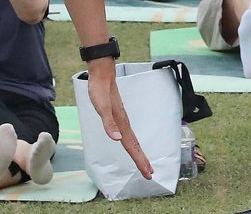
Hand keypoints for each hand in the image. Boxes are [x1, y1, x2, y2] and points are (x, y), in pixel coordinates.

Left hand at [84, 59, 152, 179]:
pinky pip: (129, 135)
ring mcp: (123, 121)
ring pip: (133, 141)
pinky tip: (132, 145)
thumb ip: (108, 123)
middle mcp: (124, 124)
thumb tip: (116, 139)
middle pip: (135, 146)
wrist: (103, 76)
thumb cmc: (100, 91)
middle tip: (150, 174)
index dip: (139, 160)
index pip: (132, 147)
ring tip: (145, 164)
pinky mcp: (119, 117)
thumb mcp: (101, 108)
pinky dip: (133, 144)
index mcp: (121, 124)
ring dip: (139, 153)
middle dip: (142, 161)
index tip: (147, 173)